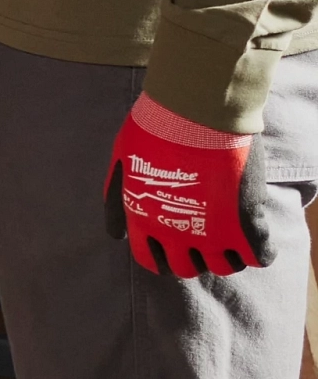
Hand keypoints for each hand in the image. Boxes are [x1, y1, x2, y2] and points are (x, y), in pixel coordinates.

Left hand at [110, 95, 259, 279]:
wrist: (195, 110)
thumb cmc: (154, 129)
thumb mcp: (121, 164)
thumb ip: (117, 201)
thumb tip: (117, 234)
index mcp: (144, 220)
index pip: (151, 262)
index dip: (161, 257)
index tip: (171, 245)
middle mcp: (177, 234)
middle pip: (188, 269)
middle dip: (193, 256)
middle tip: (201, 233)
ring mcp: (214, 231)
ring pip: (225, 267)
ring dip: (226, 255)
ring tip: (228, 233)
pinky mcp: (247, 222)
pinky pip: (260, 256)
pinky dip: (260, 250)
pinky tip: (254, 234)